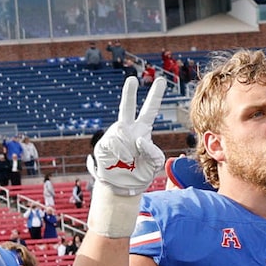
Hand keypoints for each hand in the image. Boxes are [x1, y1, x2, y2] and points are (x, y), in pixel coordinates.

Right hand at [85, 73, 168, 199]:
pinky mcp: (104, 145)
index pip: (150, 109)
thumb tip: (139, 139)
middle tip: (131, 79)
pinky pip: (113, 143)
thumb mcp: (155, 163)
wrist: (122, 186)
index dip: (155, 95)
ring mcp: (114, 136)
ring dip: (128, 146)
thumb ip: (153, 150)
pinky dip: (120, 152)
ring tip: (130, 160)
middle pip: (127, 108)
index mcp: (142, 130)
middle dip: (128, 93)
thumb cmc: (142, 173)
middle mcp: (127, 129)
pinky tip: (121, 160)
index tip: (161, 80)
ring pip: (121, 131)